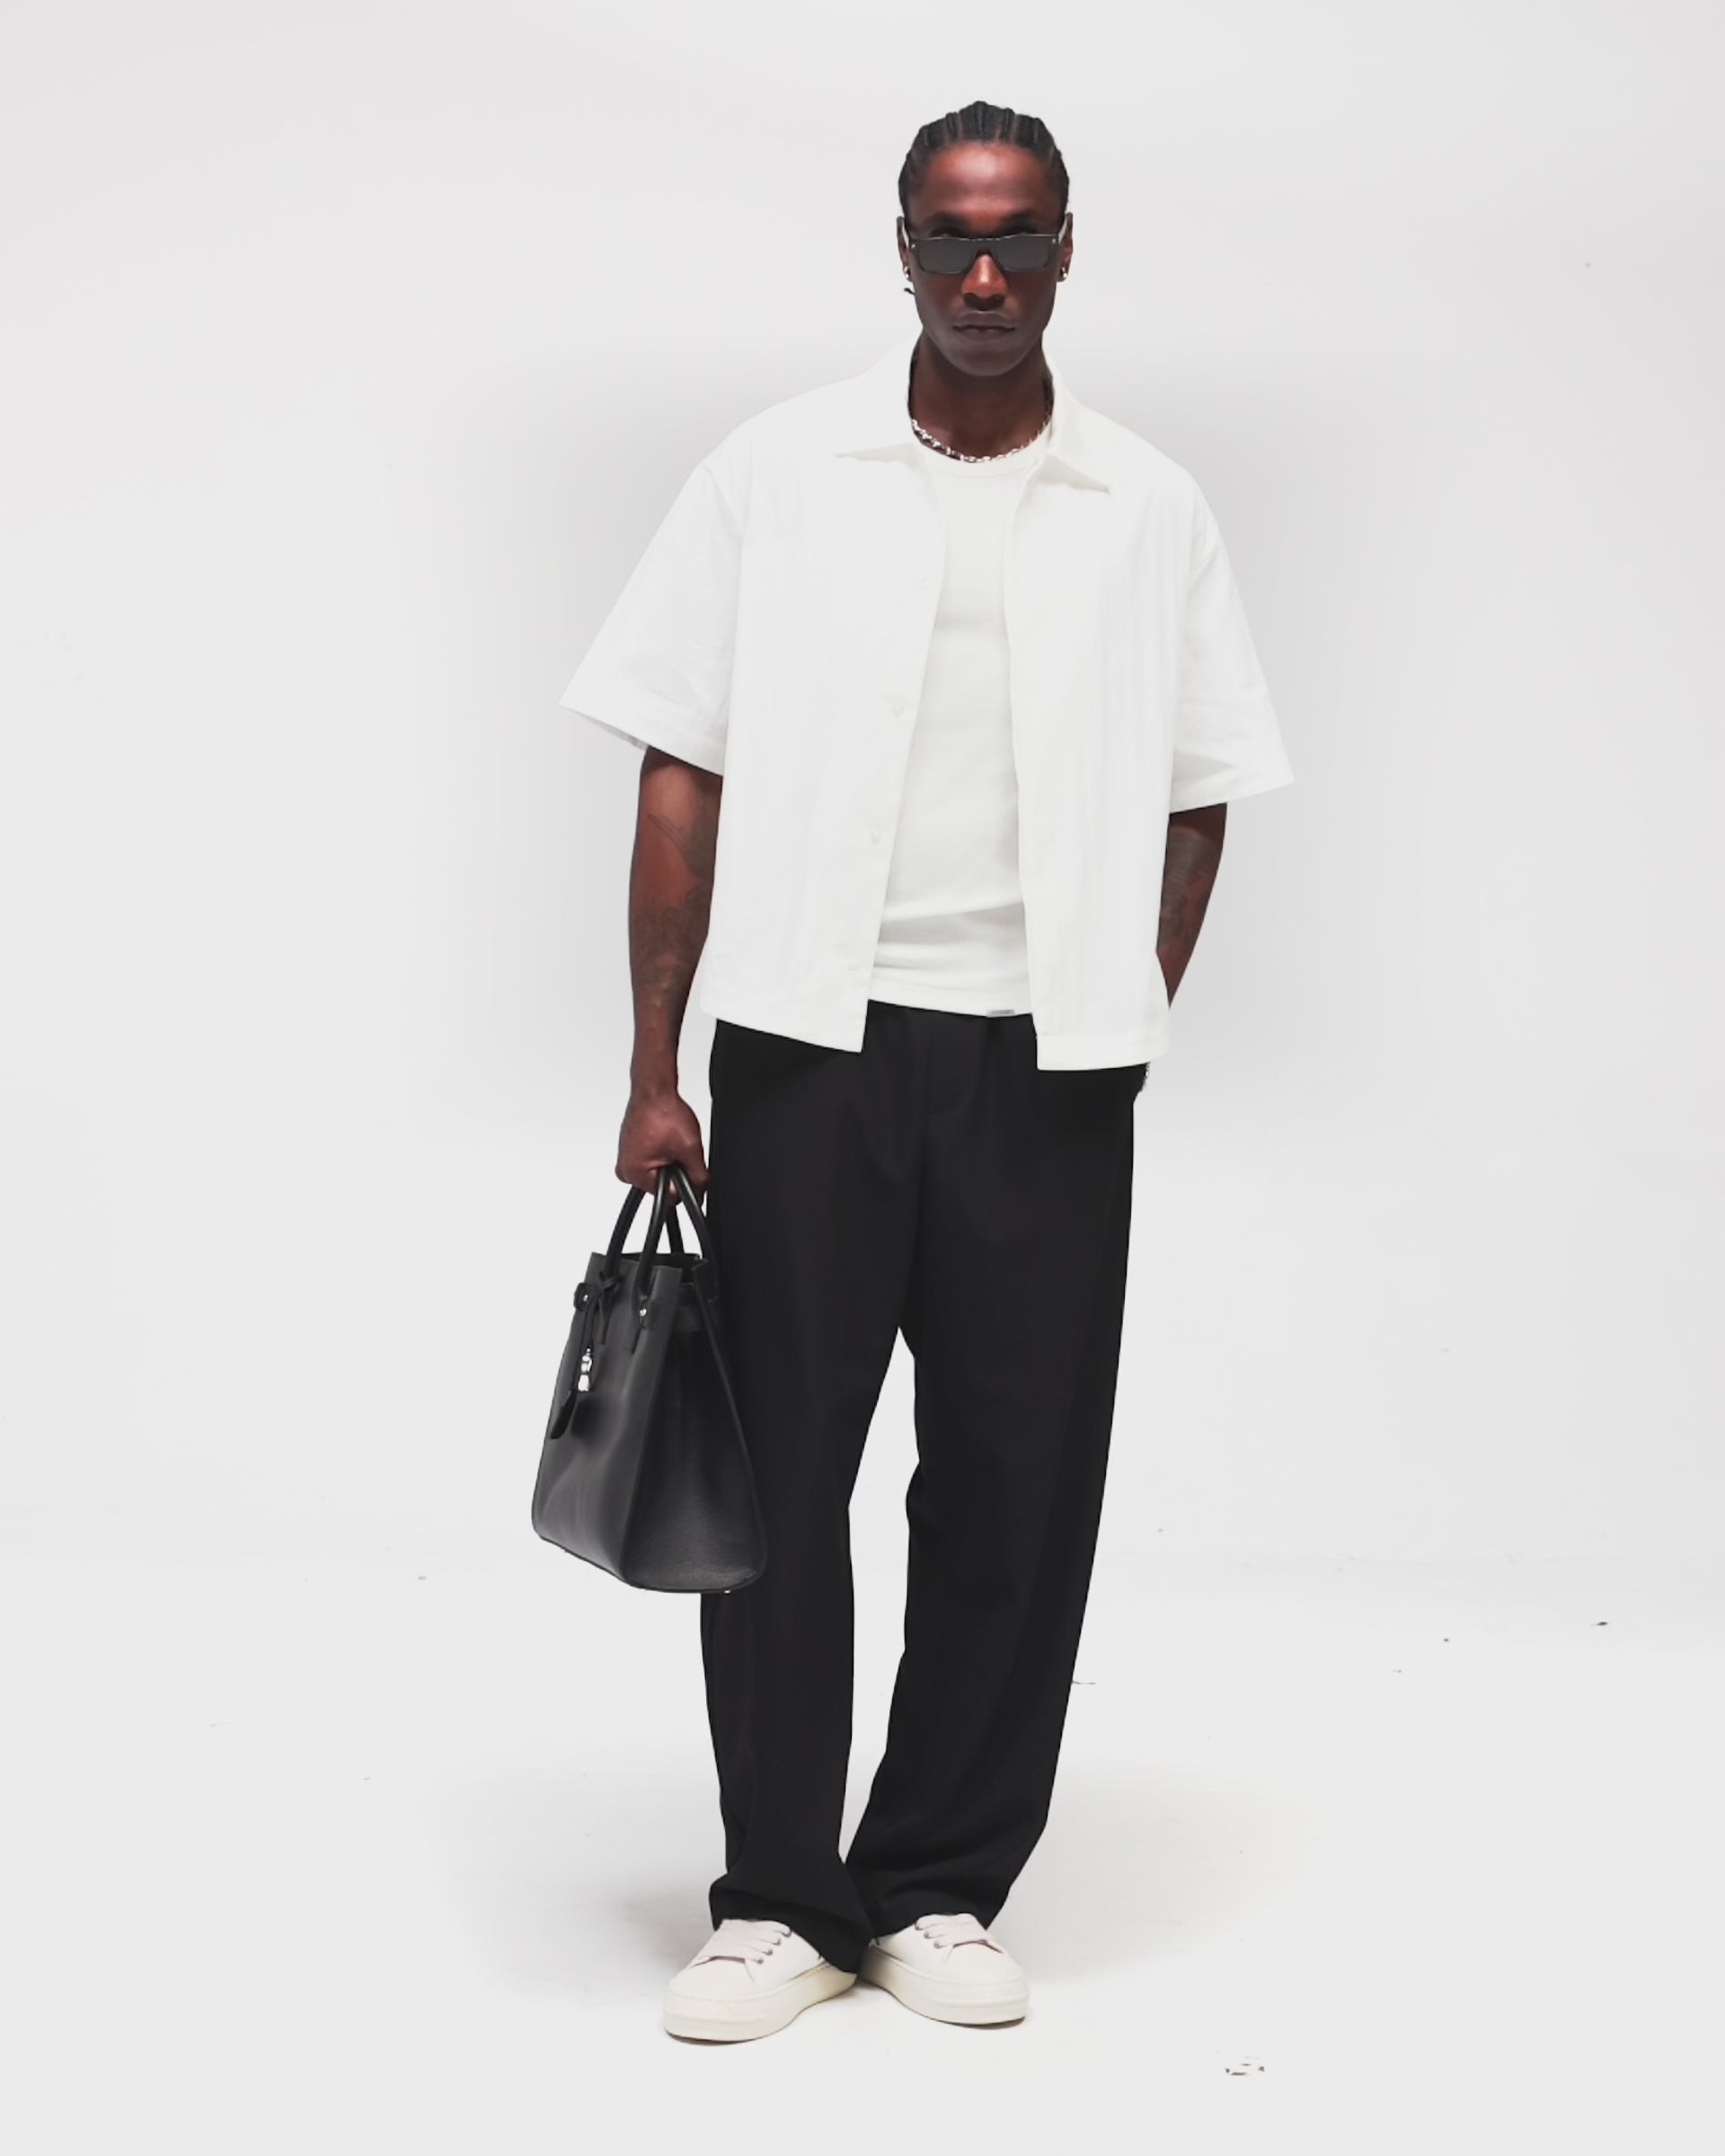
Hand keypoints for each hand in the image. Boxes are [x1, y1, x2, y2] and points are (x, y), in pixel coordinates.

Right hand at [617, 1084, 708, 1205]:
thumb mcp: (689, 1148)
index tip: (685, 1164)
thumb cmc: (663, 1112)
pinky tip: (663, 1137)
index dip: (684, 1182)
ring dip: (668, 1159)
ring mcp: (626, 1159)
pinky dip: (661, 1152)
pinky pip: (651, 1161)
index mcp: (634, 1174)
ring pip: (658, 1172)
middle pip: (663, 1185)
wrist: (653, 1091)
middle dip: (675, 1169)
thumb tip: (701, 1191)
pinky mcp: (630, 1151)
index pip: (669, 1196)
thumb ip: (698, 1176)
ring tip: (669, 1139)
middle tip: (677, 1147)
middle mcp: (625, 1170)